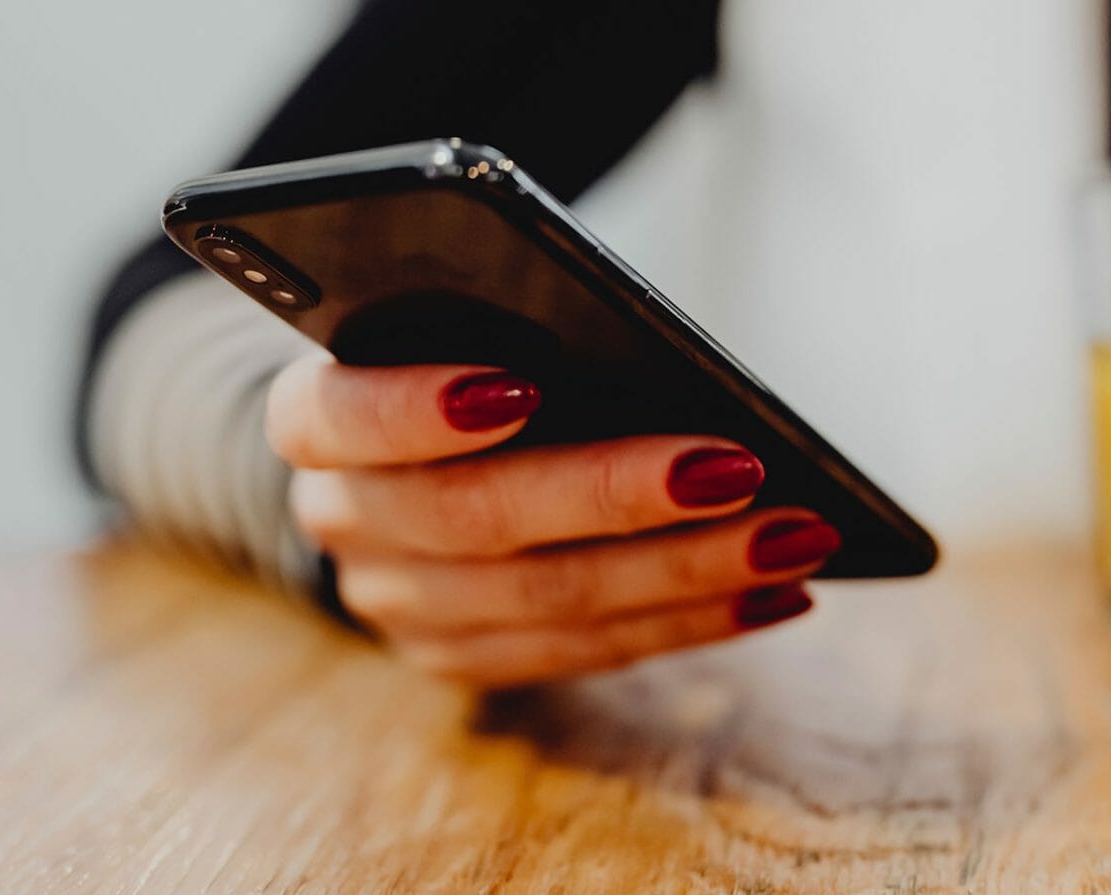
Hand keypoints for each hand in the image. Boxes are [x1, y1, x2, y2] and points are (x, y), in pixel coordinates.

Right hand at [267, 353, 838, 687]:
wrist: (398, 455)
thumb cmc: (459, 356)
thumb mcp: (463, 320)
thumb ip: (517, 323)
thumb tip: (656, 353)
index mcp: (315, 417)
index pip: (345, 415)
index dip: (423, 407)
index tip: (525, 385)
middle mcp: (344, 519)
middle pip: (479, 518)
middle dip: (621, 494)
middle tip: (743, 467)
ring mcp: (400, 606)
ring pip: (550, 601)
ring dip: (689, 573)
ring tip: (795, 536)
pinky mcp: (466, 660)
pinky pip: (587, 652)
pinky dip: (692, 622)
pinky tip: (777, 592)